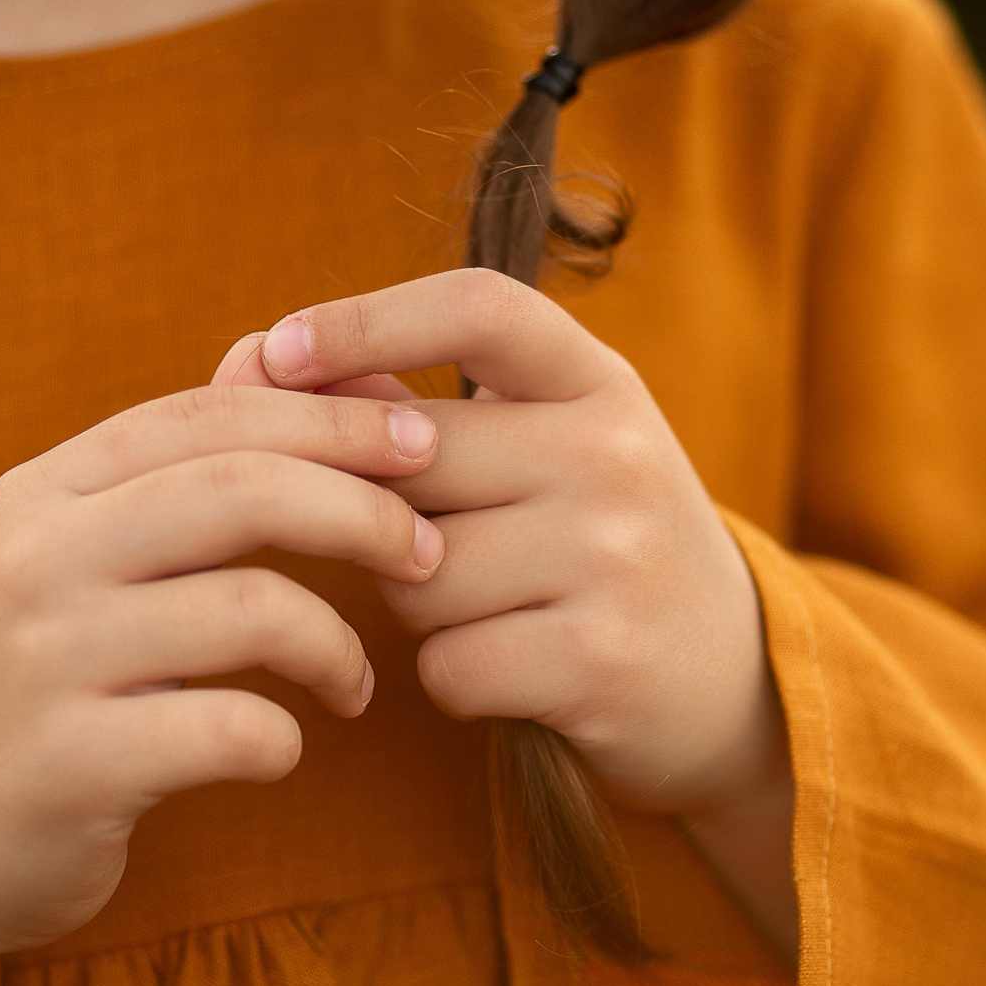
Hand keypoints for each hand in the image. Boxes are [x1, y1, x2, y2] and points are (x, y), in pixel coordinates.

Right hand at [0, 386, 442, 985]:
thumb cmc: (44, 682)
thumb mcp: (84, 555)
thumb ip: (178, 462)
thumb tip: (272, 351)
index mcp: (45, 491)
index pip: (210, 414)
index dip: (330, 417)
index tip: (422, 439)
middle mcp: (34, 559)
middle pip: (239, 490)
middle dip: (361, 510)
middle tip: (427, 552)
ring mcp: (45, 661)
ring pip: (250, 609)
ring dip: (337, 644)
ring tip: (357, 681)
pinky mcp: (68, 766)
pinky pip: (230, 730)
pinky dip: (286, 738)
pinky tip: (285, 746)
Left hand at [212, 269, 785, 823]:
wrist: (735, 677)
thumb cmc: (592, 544)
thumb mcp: (537, 449)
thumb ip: (404, 403)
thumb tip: (249, 360)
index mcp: (598, 381)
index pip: (476, 308)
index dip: (365, 320)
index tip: (278, 350)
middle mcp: (616, 452)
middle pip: (412, 459)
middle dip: (376, 510)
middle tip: (419, 542)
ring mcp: (615, 555)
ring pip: (417, 574)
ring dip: (416, 605)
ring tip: (489, 606)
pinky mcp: (601, 659)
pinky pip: (447, 664)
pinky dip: (453, 677)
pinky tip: (511, 667)